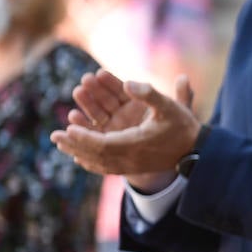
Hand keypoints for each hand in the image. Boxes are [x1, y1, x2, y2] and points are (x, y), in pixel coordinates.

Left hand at [51, 76, 199, 187]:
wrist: (197, 151)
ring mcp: (132, 164)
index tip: (67, 128)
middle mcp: (132, 157)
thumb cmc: (183, 127)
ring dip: (78, 152)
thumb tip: (130, 83)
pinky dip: (91, 163)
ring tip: (61, 144)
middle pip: (96, 154)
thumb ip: (149, 93)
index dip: (84, 136)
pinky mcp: (134, 167)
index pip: (104, 143)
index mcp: (137, 143)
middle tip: (54, 137)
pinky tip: (80, 159)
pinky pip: (107, 168)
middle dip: (74, 144)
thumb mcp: (170, 106)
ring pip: (99, 161)